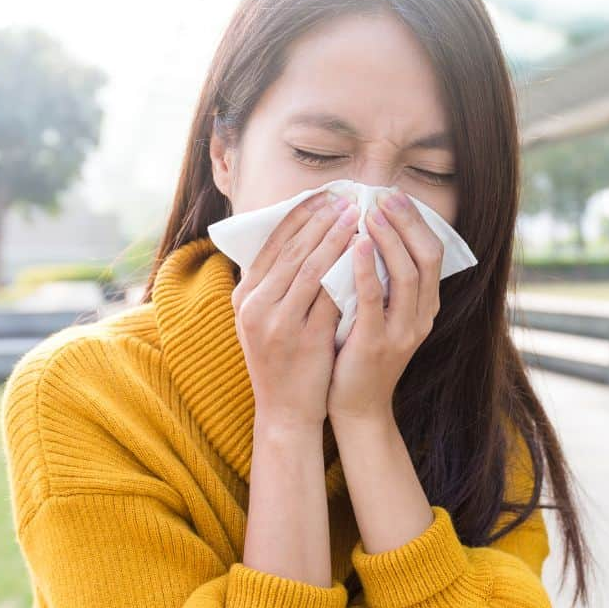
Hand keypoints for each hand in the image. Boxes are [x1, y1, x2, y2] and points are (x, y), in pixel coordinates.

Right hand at [230, 189, 359, 433]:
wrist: (285, 411)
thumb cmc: (279, 360)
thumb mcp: (261, 319)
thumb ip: (273, 282)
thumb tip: (298, 236)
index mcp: (244, 296)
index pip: (272, 244)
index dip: (299, 216)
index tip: (323, 196)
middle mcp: (256, 307)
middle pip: (292, 251)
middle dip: (321, 220)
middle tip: (346, 198)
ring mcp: (279, 324)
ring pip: (311, 269)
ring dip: (336, 238)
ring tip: (357, 217)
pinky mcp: (305, 340)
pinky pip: (330, 297)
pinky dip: (347, 272)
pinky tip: (364, 255)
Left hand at [327, 187, 443, 428]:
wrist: (356, 407)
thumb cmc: (360, 355)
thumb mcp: (381, 314)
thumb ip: (382, 282)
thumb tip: (369, 234)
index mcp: (425, 307)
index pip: (431, 254)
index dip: (416, 222)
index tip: (394, 197)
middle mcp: (421, 317)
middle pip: (426, 257)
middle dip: (407, 222)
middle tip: (384, 196)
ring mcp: (402, 331)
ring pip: (406, 273)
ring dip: (389, 238)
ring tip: (369, 212)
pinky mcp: (377, 343)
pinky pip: (375, 298)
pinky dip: (367, 267)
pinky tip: (355, 244)